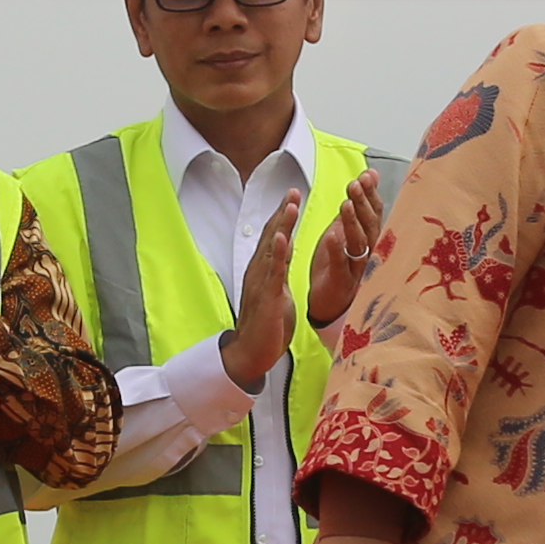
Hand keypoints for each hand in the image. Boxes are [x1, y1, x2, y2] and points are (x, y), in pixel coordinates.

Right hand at [221, 197, 298, 393]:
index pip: (274, 239)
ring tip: (290, 204)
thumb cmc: (267, 327)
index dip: (282, 217)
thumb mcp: (278, 295)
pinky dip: (278, 252)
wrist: (251, 353)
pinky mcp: (267, 296)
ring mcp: (262, 283)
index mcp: (264, 272)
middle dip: (282, 212)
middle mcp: (259, 272)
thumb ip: (280, 274)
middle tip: (293, 190)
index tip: (292, 196)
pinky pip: (273, 271)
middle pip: (271, 236)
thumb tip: (285, 257)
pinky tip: (282, 236)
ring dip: (281, 225)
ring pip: (272, 248)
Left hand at [305, 173, 387, 330]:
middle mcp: (368, 252)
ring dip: (352, 223)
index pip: (375, 212)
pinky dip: (337, 249)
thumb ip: (357, 206)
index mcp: (369, 238)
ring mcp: (356, 268)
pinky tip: (331, 235)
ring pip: (359, 243)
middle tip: (355, 185)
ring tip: (345, 204)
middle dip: (363, 204)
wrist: (327, 303)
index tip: (366, 176)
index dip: (371, 194)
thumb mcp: (346, 230)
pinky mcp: (340, 280)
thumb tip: (369, 175)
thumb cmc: (338, 265)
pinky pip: (340, 264)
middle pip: (370, 225)